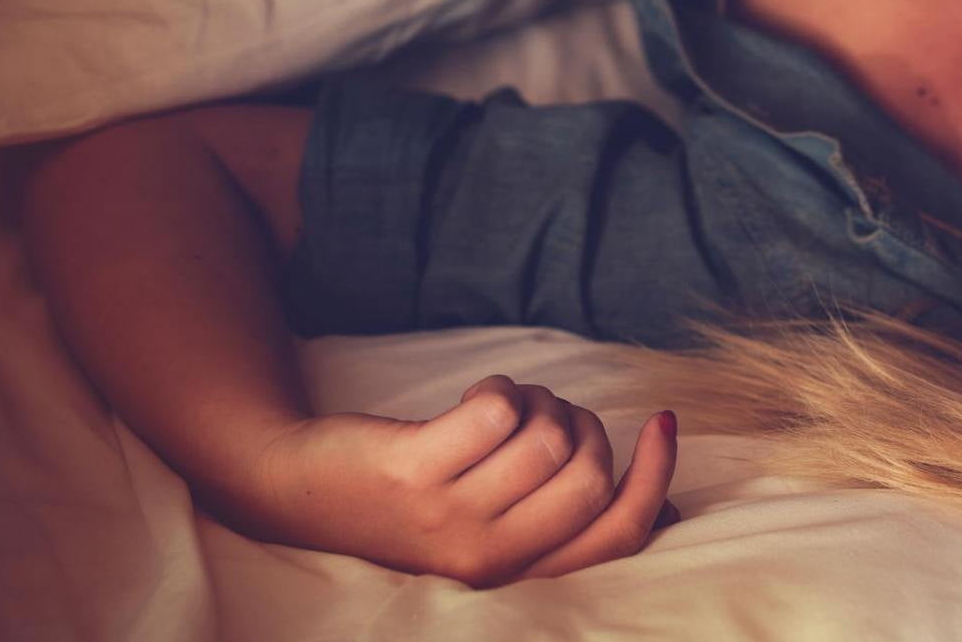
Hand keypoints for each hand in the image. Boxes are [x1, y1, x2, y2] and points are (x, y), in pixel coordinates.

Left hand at [232, 375, 677, 586]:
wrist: (300, 489)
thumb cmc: (414, 497)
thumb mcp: (491, 524)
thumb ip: (560, 514)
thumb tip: (661, 494)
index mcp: (517, 572)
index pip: (618, 533)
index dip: (655, 476)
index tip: (661, 423)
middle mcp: (487, 557)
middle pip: (589, 475)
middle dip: (580, 424)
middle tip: (542, 413)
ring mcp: (449, 517)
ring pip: (545, 437)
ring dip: (536, 400)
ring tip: (503, 406)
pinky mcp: (416, 471)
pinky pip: (499, 411)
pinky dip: (498, 388)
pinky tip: (475, 399)